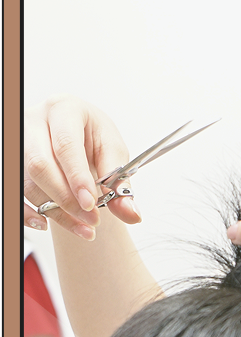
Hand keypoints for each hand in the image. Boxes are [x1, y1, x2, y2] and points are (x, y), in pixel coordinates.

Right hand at [24, 95, 141, 237]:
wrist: (78, 137)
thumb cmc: (94, 138)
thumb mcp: (113, 153)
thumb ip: (120, 182)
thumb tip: (131, 213)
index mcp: (65, 109)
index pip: (66, 145)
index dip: (77, 177)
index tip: (91, 203)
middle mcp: (36, 122)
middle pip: (40, 164)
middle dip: (66, 198)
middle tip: (91, 219)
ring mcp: (19, 141)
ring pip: (28, 182)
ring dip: (54, 211)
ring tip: (83, 227)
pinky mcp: (13, 161)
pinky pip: (15, 193)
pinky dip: (29, 213)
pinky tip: (48, 222)